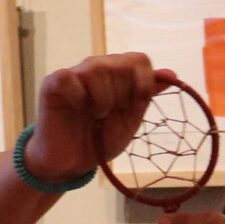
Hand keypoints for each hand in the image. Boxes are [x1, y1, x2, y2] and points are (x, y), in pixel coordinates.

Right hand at [25, 54, 173, 181]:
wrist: (71, 164)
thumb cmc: (99, 140)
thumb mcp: (129, 120)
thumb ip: (146, 95)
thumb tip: (172, 74)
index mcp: (116, 75)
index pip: (139, 60)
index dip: (143, 82)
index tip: (135, 106)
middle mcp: (96, 68)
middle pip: (121, 64)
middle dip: (122, 95)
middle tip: (109, 115)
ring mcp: (74, 73)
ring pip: (96, 68)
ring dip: (102, 99)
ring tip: (96, 116)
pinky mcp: (53, 83)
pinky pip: (70, 77)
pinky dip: (78, 96)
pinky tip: (77, 108)